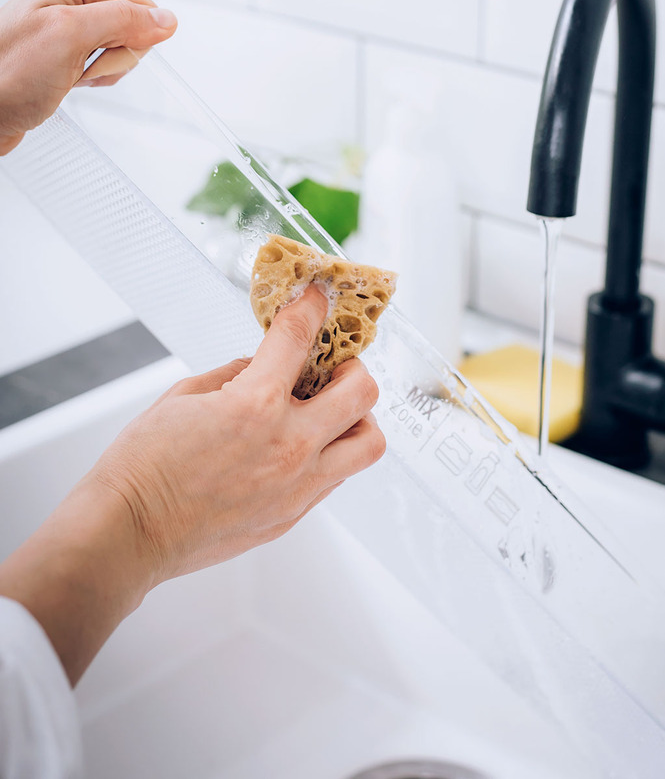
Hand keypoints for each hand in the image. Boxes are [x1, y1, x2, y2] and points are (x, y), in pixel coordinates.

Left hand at [0, 0, 176, 154]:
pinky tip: (70, 79)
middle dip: (114, 56)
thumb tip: (167, 20)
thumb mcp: (69, 37)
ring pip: (124, 47)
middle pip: (133, 26)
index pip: (139, 4)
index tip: (93, 50)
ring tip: (69, 74)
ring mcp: (73, 18)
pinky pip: (108, 61)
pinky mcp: (71, 44)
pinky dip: (95, 76)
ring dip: (104, 70)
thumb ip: (123, 21)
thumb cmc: (7, 71)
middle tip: (78, 64)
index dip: (128, 36)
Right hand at [0, 287, 384, 682]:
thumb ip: (236, 374)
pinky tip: (299, 447)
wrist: (129, 532)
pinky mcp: (292, 515)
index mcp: (256, 405)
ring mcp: (296, 486)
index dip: (312, 308)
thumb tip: (261, 366)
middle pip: (362, 392)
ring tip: (328, 412)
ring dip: (355, 418)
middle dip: (351, 367)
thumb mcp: (185, 395)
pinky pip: (335, 477)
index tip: (317, 299)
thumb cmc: (145, 466)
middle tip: (332, 367)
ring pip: (366, 444)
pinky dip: (329, 453)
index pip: (300, 338)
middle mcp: (289, 446)